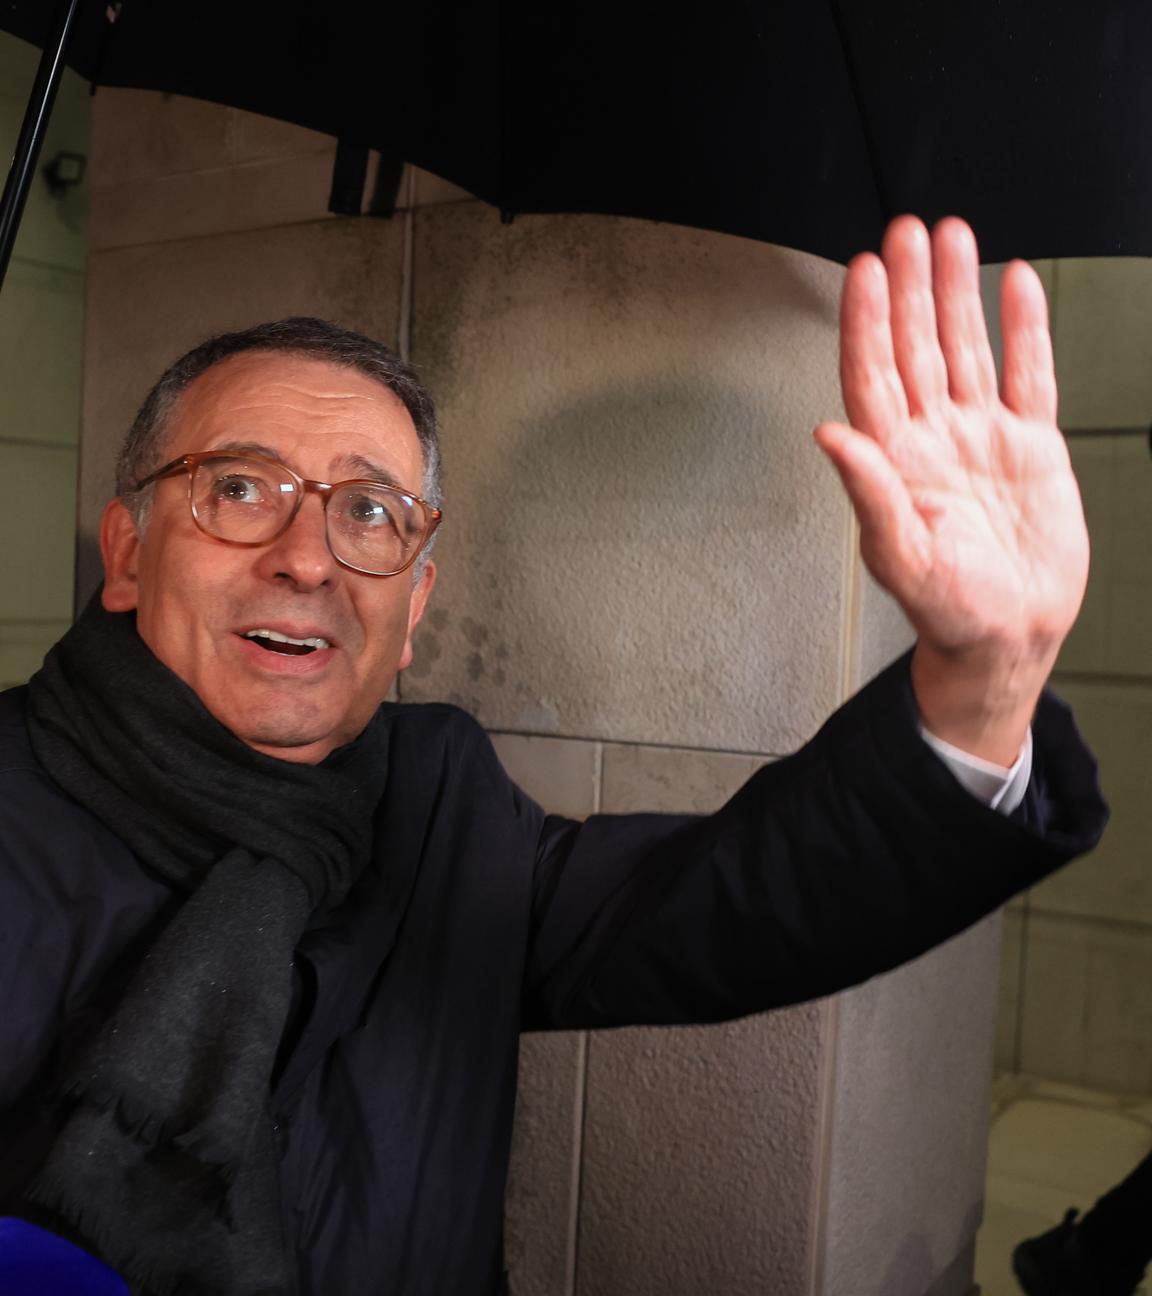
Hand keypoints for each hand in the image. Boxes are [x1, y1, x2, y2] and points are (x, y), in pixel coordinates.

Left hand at [814, 216, 1088, 763]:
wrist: (1009, 635)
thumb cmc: (948, 609)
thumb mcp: (901, 556)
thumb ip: (867, 493)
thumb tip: (828, 434)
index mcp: (895, 462)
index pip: (873, 374)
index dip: (866, 320)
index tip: (864, 268)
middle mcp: (932, 439)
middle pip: (915, 347)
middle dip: (910, 288)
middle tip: (907, 230)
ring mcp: (980, 437)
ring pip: (965, 348)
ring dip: (957, 294)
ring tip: (954, 237)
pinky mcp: (1029, 446)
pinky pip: (1028, 374)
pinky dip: (1024, 329)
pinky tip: (1015, 286)